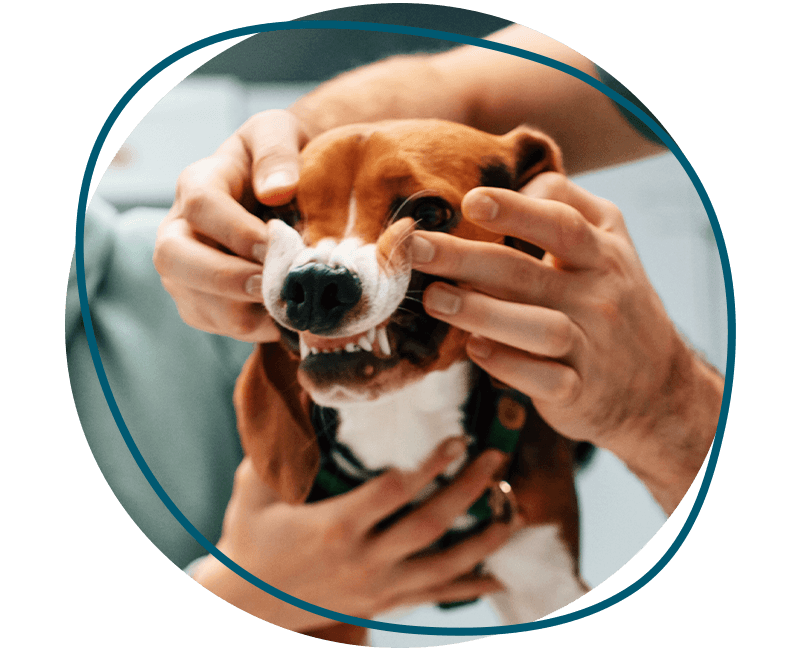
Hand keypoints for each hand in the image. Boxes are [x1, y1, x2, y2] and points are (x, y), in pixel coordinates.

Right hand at [153, 110, 306, 340]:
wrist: (281, 191)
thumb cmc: (279, 160)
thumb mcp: (279, 134)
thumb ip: (276, 152)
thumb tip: (277, 190)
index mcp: (197, 184)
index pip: (201, 207)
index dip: (237, 230)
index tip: (277, 242)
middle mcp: (178, 230)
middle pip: (174, 260)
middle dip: (226, 278)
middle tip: (274, 284)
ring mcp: (185, 272)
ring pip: (201, 303)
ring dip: (250, 309)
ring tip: (293, 300)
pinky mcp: (202, 304)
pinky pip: (224, 328)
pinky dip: (260, 327)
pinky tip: (290, 312)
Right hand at [192, 438, 514, 630]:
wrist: (247, 602)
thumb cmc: (251, 538)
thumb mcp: (255, 489)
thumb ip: (279, 449)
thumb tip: (296, 394)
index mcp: (334, 527)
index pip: (393, 492)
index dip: (430, 466)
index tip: (457, 439)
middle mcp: (362, 560)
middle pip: (428, 525)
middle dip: (467, 492)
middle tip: (495, 458)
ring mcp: (377, 587)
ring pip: (442, 566)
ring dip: (483, 540)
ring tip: (514, 512)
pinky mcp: (383, 603)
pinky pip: (434, 596)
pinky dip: (471, 587)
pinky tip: (502, 577)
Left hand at [410, 173, 720, 509]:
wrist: (657, 385)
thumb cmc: (612, 300)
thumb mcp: (608, 244)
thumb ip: (564, 206)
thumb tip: (505, 186)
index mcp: (603, 253)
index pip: (560, 224)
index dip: (517, 210)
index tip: (471, 201)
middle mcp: (601, 296)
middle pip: (528, 274)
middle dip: (467, 259)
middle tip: (417, 250)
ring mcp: (593, 346)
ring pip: (539, 328)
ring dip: (481, 313)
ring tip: (433, 300)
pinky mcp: (580, 390)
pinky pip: (545, 380)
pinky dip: (508, 365)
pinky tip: (474, 350)